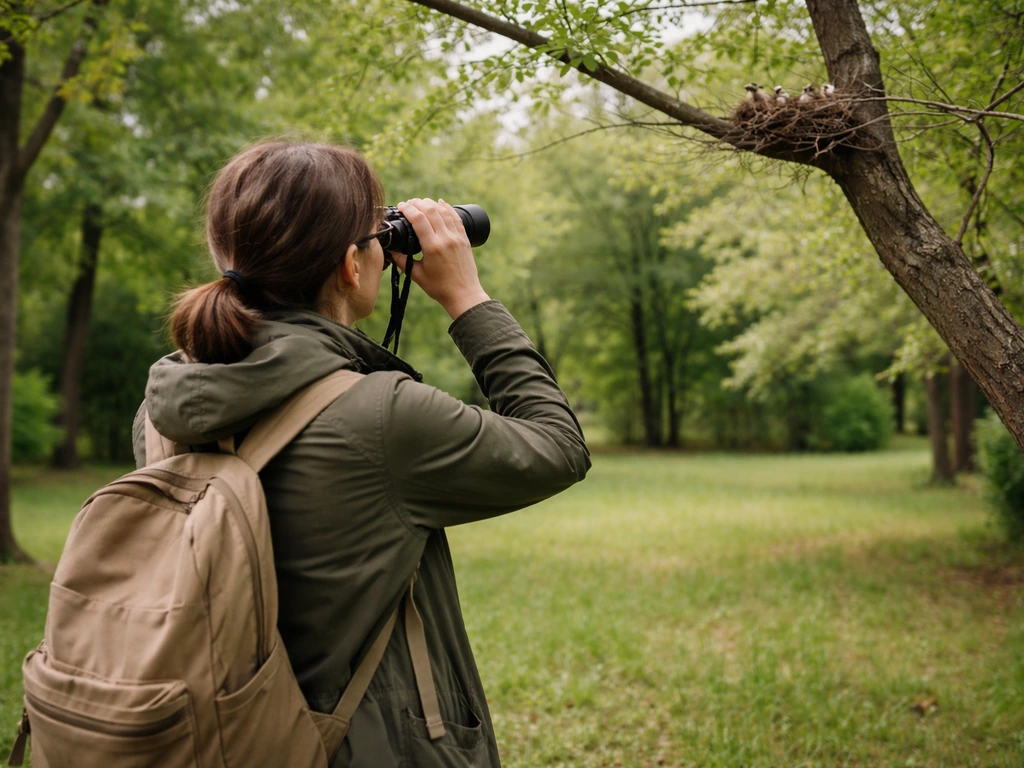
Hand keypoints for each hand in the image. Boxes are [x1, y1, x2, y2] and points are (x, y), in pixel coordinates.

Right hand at [390, 198, 489, 319]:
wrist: (464, 295)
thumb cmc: (440, 288)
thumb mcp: (416, 275)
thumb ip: (402, 261)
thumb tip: (390, 251)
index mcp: (432, 247)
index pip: (418, 219)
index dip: (408, 209)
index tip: (400, 206)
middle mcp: (446, 239)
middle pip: (430, 211)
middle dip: (417, 203)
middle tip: (409, 203)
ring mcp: (457, 238)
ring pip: (444, 211)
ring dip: (431, 204)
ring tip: (421, 202)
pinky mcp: (465, 239)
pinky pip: (456, 218)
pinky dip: (448, 208)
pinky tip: (441, 203)